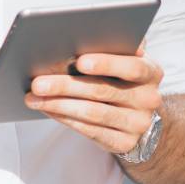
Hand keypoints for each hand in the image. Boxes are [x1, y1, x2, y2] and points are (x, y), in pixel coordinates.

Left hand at [24, 47, 163, 155]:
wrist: (139, 117)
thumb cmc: (121, 79)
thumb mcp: (124, 62)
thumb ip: (111, 50)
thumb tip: (75, 40)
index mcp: (151, 72)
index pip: (132, 66)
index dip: (107, 63)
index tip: (80, 61)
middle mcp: (149, 99)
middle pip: (102, 91)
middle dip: (65, 86)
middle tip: (37, 83)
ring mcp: (138, 124)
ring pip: (92, 113)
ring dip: (58, 105)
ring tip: (33, 98)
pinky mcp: (124, 143)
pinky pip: (90, 131)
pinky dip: (65, 119)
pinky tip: (47, 110)